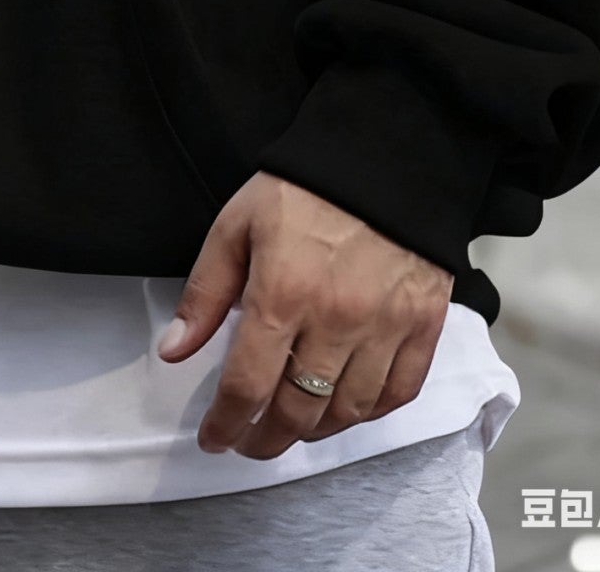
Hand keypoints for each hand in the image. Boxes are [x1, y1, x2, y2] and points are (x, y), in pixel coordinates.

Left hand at [158, 171, 452, 458]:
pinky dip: (368, 414)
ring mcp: (386, 327)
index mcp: (283, 293)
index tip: (214, 438)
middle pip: (297, 411)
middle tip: (248, 441)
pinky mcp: (424, 325)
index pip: (248, 386)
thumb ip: (205, 293)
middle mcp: (337, 320)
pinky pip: (398, 394)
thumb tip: (175, 351)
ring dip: (313, 432)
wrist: (382, 158)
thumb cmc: (302, 189)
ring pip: (347, 412)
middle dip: (265, 438)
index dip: (226, 423)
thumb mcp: (236, 226)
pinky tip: (344, 409)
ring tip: (291, 427)